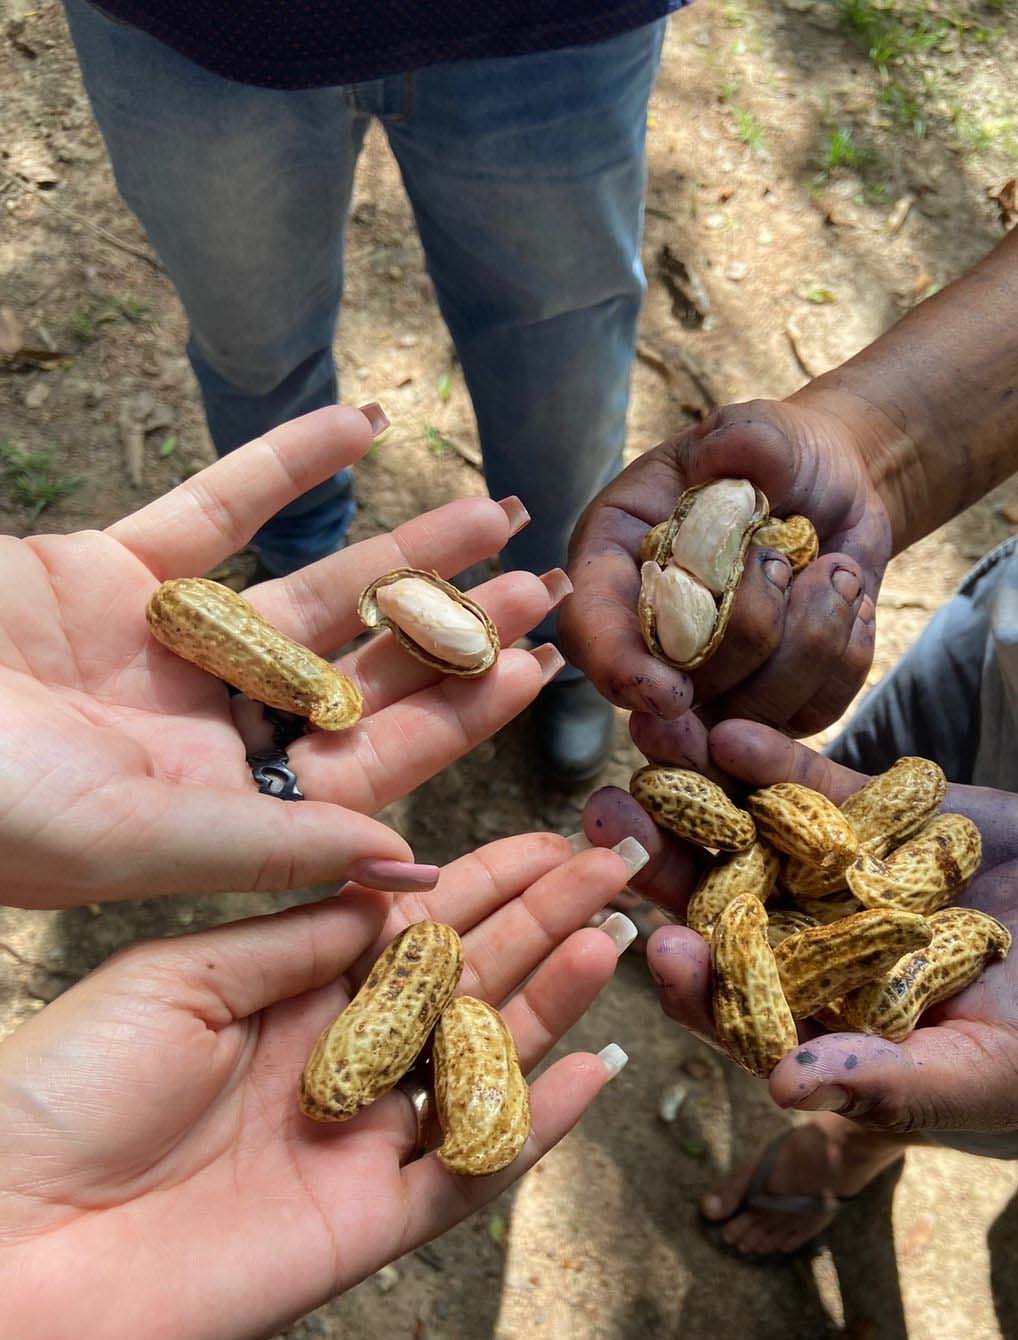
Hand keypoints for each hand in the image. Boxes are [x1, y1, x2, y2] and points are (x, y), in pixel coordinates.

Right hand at [0, 405, 565, 907]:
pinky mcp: (110, 568)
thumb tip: (413, 872)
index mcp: (229, 805)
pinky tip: (365, 423)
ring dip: (398, 550)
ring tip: (492, 510)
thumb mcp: (131, 841)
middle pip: (363, 671)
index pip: (378, 755)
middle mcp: (213, 729)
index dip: (462, 714)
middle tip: (542, 585)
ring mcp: (167, 646)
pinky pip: (216, 504)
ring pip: (308, 587)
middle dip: (452, 630)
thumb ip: (273, 850)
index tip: (541, 669)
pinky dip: (286, 463)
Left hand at [0, 832, 636, 1339]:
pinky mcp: (367, 1226)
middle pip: (463, 985)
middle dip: (538, 925)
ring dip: (551, 1005)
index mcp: (289, 995)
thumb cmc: (60, 1094)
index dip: (483, 882)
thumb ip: (294, 943)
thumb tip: (394, 887)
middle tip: (611, 869)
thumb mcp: (175, 979)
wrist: (7, 1247)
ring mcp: (359, 1145)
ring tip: (609, 942)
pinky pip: (471, 1173)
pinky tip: (595, 1072)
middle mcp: (338, 1063)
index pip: (411, 928)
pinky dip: (537, 1128)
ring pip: (480, 1067)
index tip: (549, 837)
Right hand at [560, 391, 897, 735]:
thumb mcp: (758, 432)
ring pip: (750, 714)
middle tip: (785, 568)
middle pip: (673, 698)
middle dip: (743, 649)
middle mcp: (655, 635)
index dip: (620, 671)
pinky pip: (812, 714)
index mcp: (617, 564)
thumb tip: (727, 459)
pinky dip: (845, 656)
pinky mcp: (776, 701)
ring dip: (811, 638)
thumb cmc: (776, 457)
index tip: (671, 692)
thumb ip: (744, 441)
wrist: (833, 487)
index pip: (590, 632)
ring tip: (830, 569)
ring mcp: (715, 680)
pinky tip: (846, 599)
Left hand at [581, 719, 1017, 1133]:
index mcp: (814, 1026)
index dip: (691, 980)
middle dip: (660, 868)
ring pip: (741, 839)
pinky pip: (801, 786)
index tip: (662, 941)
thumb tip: (781, 1091)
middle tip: (601, 822)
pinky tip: (723, 729)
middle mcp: (801, 949)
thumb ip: (886, 1083)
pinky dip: (766, 759)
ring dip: (691, 797)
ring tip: (645, 752)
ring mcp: (823, 876)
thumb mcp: (985, 1074)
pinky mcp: (858, 815)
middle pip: (712, 910)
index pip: (730, 1008)